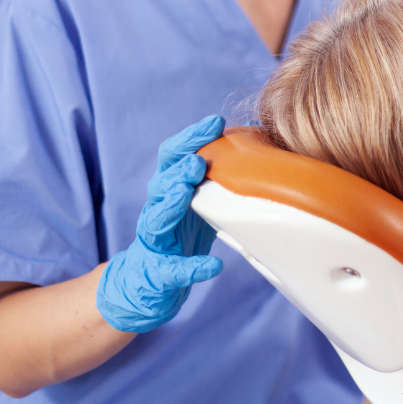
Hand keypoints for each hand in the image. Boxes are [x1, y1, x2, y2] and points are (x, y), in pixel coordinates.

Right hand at [96, 116, 226, 332]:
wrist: (148, 282)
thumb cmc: (181, 234)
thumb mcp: (200, 201)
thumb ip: (218, 175)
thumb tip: (254, 139)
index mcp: (169, 190)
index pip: (174, 158)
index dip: (191, 138)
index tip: (215, 121)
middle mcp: (158, 211)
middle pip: (161, 183)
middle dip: (178, 169)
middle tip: (197, 159)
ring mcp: (155, 241)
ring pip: (157, 219)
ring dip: (171, 203)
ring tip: (185, 192)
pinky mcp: (160, 272)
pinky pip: (174, 270)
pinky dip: (192, 268)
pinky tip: (213, 266)